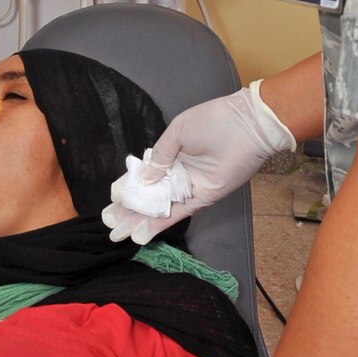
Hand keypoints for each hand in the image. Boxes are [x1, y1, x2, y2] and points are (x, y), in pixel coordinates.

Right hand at [102, 81, 294, 243]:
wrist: (247, 127)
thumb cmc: (212, 122)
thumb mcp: (178, 131)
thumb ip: (159, 157)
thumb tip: (144, 179)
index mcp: (171, 154)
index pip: (145, 174)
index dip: (129, 186)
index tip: (113, 198)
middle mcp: (178, 174)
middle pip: (149, 195)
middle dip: (129, 208)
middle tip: (110, 222)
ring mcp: (189, 188)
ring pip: (159, 208)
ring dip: (139, 221)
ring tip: (118, 234)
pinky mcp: (202, 199)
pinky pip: (177, 214)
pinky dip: (158, 224)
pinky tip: (140, 234)